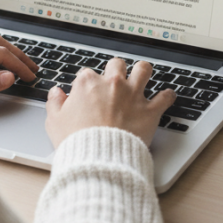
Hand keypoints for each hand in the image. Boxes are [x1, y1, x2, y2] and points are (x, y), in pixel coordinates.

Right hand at [45, 59, 175, 147]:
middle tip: (115, 81)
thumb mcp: (54, 122)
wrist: (99, 158)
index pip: (87, 74)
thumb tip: (56, 93)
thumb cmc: (76, 141)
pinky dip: (167, 97)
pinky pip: (165, 97)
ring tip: (142, 75)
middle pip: (117, 64)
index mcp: (88, 84)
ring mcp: (133, 95)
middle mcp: (112, 84)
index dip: (87, 84)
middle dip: (116, 70)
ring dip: (143, 72)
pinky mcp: (149, 110)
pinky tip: (167, 97)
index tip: (88, 94)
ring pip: (143, 69)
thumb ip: (55, 103)